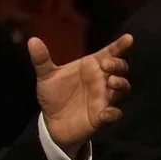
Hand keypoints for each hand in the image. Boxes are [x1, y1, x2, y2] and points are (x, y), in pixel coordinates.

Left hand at [33, 33, 132, 149]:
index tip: (128, 38)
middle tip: (106, 65)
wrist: (51, 121)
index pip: (109, 53)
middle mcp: (101, 81)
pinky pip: (113, 114)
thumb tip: (32, 40)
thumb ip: (41, 60)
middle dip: (118, 64)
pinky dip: (112, 113)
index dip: (120, 45)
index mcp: (91, 67)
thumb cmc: (54, 94)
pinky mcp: (101, 116)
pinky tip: (104, 113)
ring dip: (121, 84)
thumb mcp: (46, 76)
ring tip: (111, 81)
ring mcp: (104, 98)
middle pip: (120, 69)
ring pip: (122, 89)